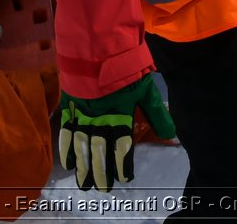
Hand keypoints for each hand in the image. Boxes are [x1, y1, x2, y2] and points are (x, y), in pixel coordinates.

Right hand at [57, 75, 175, 191]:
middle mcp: (100, 119)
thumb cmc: (124, 68)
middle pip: (100, 151)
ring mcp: (82, 114)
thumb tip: (170, 135)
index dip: (123, 164)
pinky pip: (66, 132)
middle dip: (101, 172)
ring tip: (84, 184)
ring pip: (82, 146)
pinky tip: (68, 163)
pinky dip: (66, 148)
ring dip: (83, 166)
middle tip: (102, 189)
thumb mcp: (145, 88)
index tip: (124, 178)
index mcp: (119, 115)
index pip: (121, 147)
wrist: (97, 47)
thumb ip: (156, 113)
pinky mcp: (69, 107)